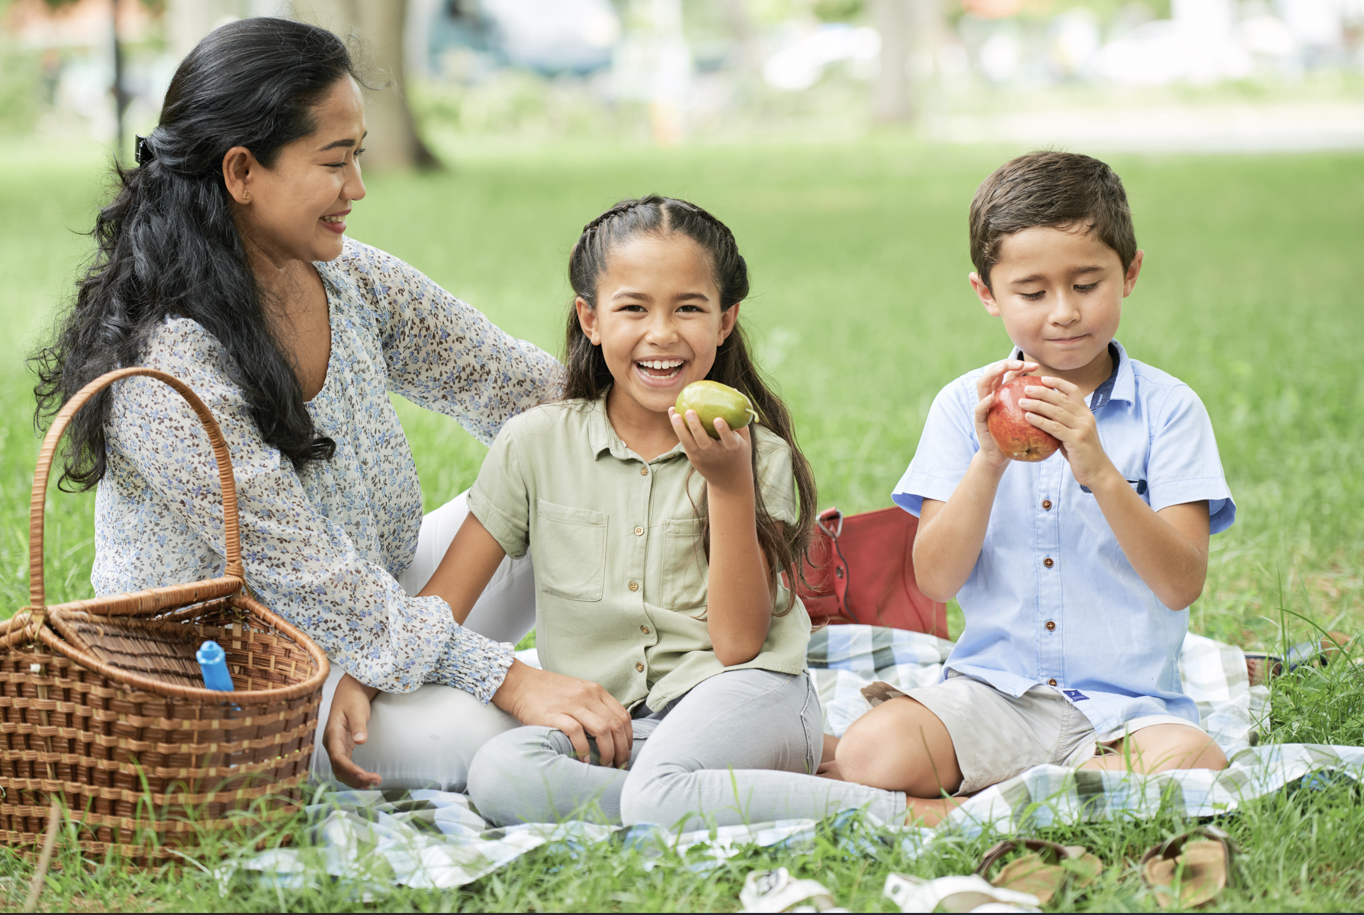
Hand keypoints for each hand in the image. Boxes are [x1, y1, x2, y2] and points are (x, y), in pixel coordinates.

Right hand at [323, 673, 381, 788]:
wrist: (349, 692)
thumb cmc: (353, 699)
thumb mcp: (357, 710)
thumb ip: (358, 725)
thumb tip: (360, 741)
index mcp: (332, 734)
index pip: (337, 757)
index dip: (349, 769)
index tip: (363, 775)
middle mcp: (331, 744)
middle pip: (339, 768)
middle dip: (355, 778)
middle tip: (376, 781)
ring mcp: (335, 747)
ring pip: (340, 770)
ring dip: (355, 780)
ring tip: (373, 784)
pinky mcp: (342, 748)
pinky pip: (345, 766)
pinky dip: (354, 776)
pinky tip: (365, 781)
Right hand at [492, 660, 633, 767]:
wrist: (520, 684)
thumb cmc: (550, 693)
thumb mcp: (578, 692)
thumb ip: (595, 707)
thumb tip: (612, 734)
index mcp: (596, 691)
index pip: (623, 716)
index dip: (628, 738)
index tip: (625, 753)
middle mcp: (587, 695)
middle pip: (616, 725)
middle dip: (621, 749)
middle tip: (619, 765)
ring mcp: (571, 704)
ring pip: (602, 730)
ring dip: (607, 751)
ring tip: (605, 764)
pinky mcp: (554, 714)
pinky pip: (577, 733)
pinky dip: (584, 749)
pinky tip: (584, 760)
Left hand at [668, 406, 753, 492]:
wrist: (729, 480)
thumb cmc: (738, 452)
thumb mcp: (744, 438)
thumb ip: (739, 417)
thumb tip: (733, 389)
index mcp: (732, 449)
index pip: (728, 440)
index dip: (723, 431)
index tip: (718, 419)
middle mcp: (716, 454)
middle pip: (704, 442)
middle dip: (696, 428)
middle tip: (690, 412)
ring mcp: (703, 457)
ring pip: (690, 444)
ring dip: (681, 429)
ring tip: (675, 414)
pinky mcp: (694, 458)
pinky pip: (684, 442)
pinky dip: (678, 429)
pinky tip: (673, 414)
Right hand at [972, 359, 1038, 469]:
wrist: (1000, 455)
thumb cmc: (1018, 436)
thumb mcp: (1028, 417)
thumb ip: (1036, 405)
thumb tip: (1058, 394)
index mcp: (1003, 393)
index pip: (1009, 372)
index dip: (1021, 365)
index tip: (1036, 366)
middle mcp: (991, 395)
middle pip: (994, 371)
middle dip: (1007, 363)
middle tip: (1022, 363)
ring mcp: (983, 406)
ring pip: (983, 383)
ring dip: (993, 373)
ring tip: (1004, 368)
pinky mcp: (979, 420)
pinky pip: (979, 409)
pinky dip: (984, 402)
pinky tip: (992, 398)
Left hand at [1018, 376, 1118, 489]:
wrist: (1097, 471)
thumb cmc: (1081, 453)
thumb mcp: (1073, 433)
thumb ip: (1062, 422)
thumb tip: (1040, 414)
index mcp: (1085, 412)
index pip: (1072, 390)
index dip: (1057, 383)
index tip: (1042, 377)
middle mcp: (1085, 417)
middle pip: (1061, 399)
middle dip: (1042, 391)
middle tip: (1026, 388)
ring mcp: (1082, 428)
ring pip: (1057, 411)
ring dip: (1037, 405)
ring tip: (1022, 402)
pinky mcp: (1077, 440)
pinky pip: (1055, 427)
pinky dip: (1040, 421)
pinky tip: (1028, 417)